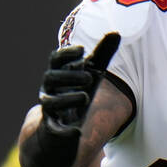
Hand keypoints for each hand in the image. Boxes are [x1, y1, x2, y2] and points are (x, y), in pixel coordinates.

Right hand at [20, 33, 119, 166]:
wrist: (56, 134)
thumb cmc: (75, 97)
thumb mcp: (91, 77)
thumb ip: (101, 56)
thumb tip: (116, 32)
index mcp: (58, 77)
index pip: (55, 61)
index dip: (66, 54)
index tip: (82, 50)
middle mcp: (50, 92)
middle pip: (51, 78)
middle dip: (70, 76)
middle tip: (90, 77)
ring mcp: (51, 112)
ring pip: (51, 103)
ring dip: (69, 98)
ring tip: (86, 97)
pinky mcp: (54, 132)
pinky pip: (56, 131)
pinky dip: (66, 131)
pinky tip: (76, 131)